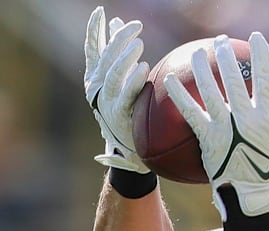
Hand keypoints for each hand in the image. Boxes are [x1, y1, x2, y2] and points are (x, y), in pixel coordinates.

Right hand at [84, 6, 149, 172]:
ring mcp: (107, 102)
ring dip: (124, 58)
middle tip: (136, 27)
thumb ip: (117, 54)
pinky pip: (125, 95)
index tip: (100, 12)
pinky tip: (144, 68)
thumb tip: (118, 25)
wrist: (131, 148)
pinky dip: (133, 81)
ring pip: (112, 75)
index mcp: (95, 78)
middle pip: (105, 59)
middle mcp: (97, 88)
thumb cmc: (128, 110)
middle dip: (119, 40)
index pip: (92, 49)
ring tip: (139, 43)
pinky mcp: (119, 114)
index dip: (94, 30)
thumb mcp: (121, 79)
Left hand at [164, 33, 268, 218]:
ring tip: (198, 52)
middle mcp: (245, 119)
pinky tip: (171, 79)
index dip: (260, 55)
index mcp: (267, 116)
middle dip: (227, 57)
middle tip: (221, 41)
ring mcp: (224, 128)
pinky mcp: (207, 138)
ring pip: (210, 92)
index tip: (256, 38)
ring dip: (202, 69)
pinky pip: (190, 112)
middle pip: (233, 80)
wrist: (253, 194)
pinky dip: (181, 95)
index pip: (264, 78)